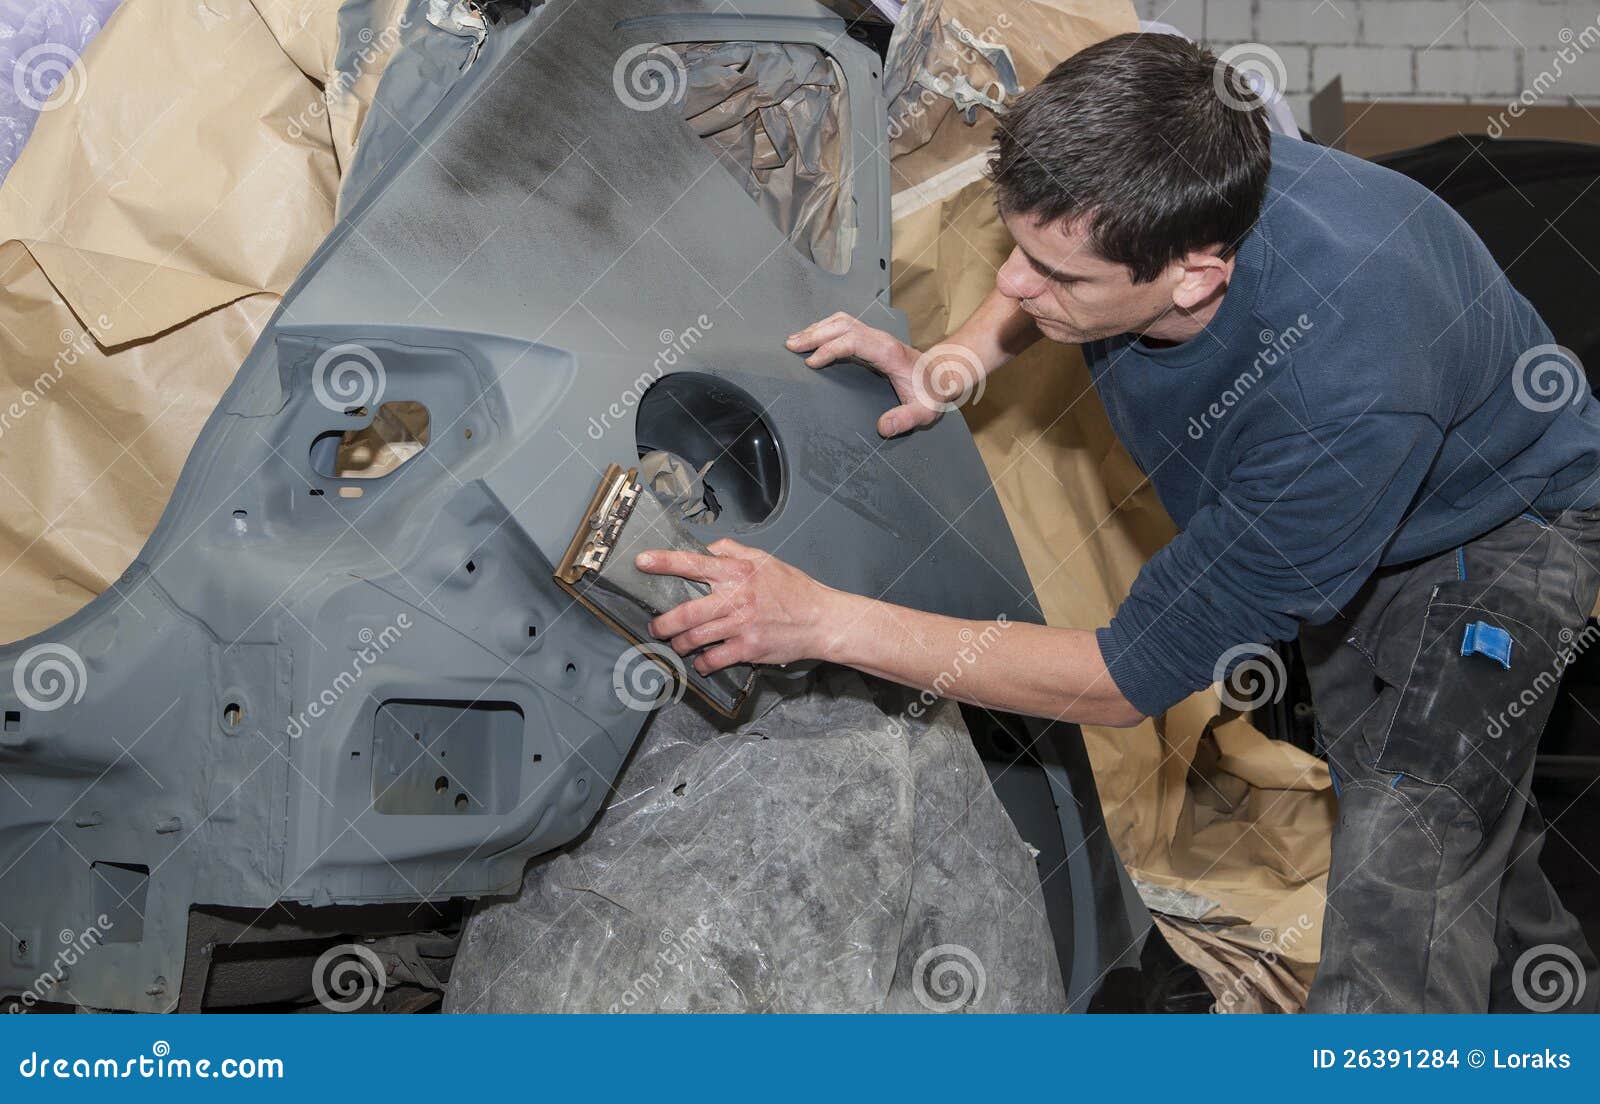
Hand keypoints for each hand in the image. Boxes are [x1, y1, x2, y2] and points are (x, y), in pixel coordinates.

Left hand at [635, 539, 842, 674]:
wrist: (821, 619)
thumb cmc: (794, 591)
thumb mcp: (766, 560)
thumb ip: (734, 551)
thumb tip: (709, 548)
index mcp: (738, 572)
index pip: (694, 563)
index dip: (664, 562)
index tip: (642, 562)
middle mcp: (736, 597)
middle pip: (686, 611)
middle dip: (663, 623)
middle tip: (655, 627)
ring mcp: (741, 624)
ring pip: (695, 637)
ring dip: (680, 644)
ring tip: (677, 645)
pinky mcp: (749, 648)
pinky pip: (714, 659)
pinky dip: (702, 663)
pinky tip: (701, 662)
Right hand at [786, 312, 948, 436]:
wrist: (945, 374)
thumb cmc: (933, 392)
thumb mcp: (924, 412)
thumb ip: (904, 420)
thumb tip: (882, 427)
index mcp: (888, 353)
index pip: (853, 341)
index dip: (830, 349)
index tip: (811, 362)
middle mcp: (880, 339)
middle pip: (842, 326)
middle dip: (814, 334)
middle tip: (791, 346)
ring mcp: (876, 336)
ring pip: (842, 321)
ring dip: (817, 328)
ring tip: (796, 340)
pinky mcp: (872, 339)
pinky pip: (845, 326)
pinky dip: (826, 329)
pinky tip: (814, 337)